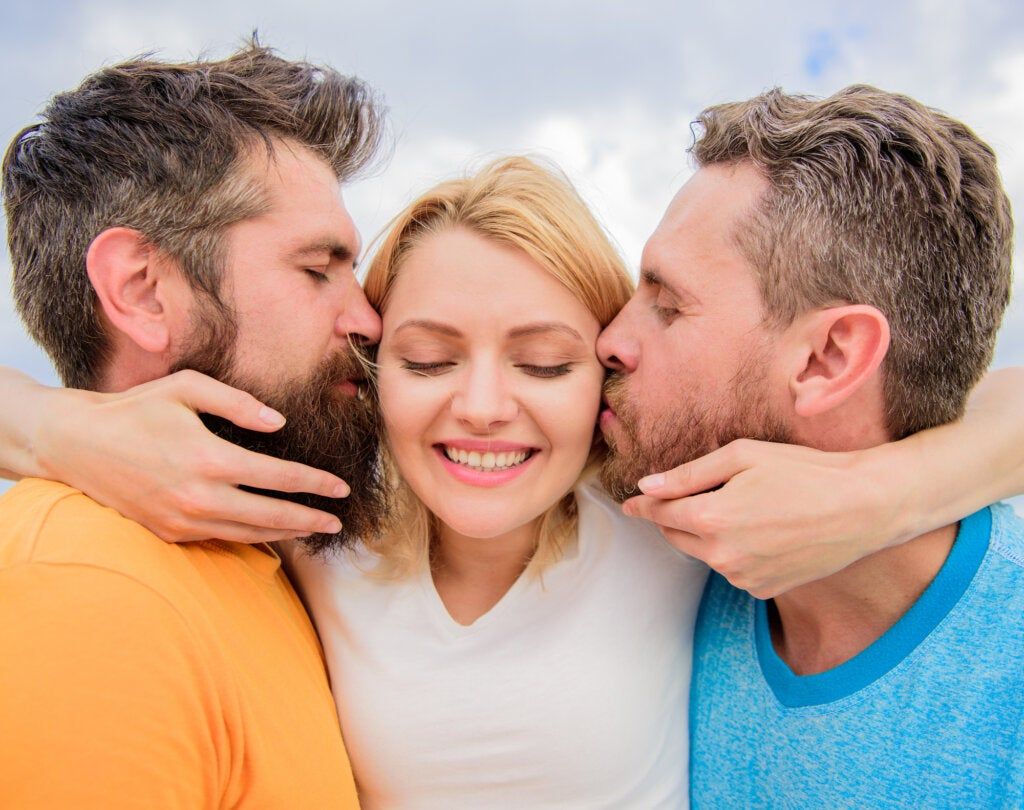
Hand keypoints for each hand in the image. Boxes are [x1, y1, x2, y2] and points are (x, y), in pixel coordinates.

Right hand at [35, 370, 350, 543]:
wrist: (76, 445)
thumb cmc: (135, 409)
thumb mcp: (186, 388)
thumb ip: (238, 402)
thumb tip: (279, 424)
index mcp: (209, 458)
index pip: (279, 477)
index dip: (316, 484)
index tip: (341, 487)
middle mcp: (199, 497)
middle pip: (272, 515)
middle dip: (310, 518)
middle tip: (337, 519)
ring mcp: (183, 520)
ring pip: (249, 534)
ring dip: (286, 533)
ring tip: (312, 527)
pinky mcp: (170, 533)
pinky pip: (222, 539)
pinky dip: (252, 536)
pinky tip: (270, 530)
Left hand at [622, 439, 905, 598]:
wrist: (863, 508)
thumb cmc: (804, 472)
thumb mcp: (742, 457)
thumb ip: (689, 474)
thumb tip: (647, 486)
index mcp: (711, 519)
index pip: (659, 513)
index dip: (644, 504)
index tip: (632, 501)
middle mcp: (721, 556)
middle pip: (677, 536)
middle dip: (675, 517)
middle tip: (689, 495)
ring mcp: (743, 578)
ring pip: (705, 553)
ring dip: (708, 534)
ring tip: (744, 508)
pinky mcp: (763, 590)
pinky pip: (733, 568)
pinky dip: (735, 551)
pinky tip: (763, 530)